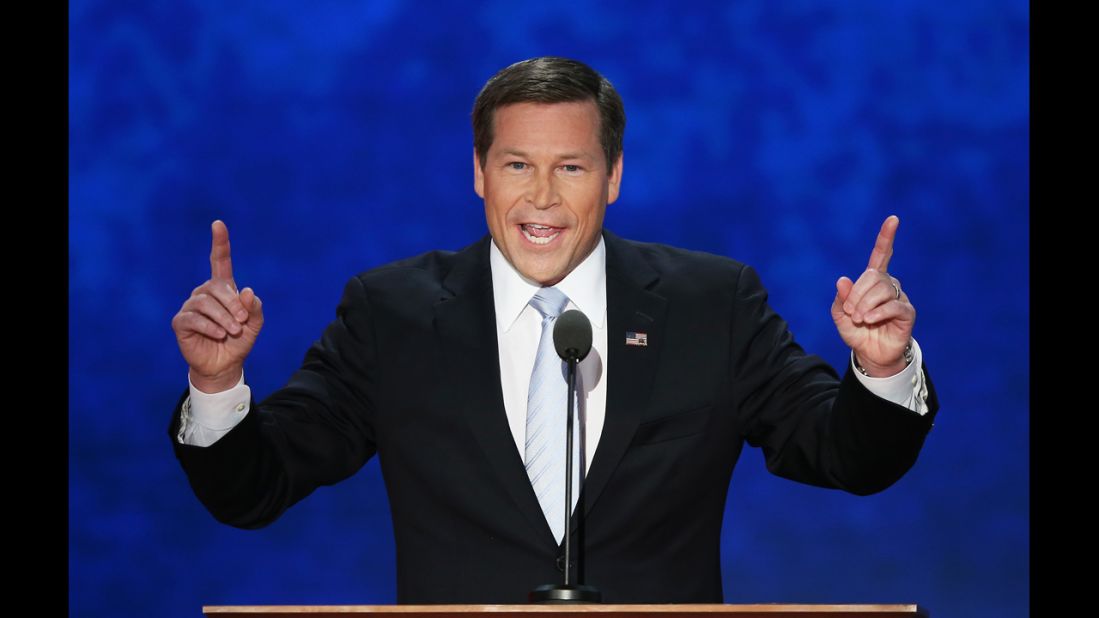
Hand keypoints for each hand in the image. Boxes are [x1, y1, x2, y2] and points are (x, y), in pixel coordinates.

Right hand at [171, 220, 263, 391]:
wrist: (224, 365)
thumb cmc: (239, 341)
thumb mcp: (255, 324)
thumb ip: (255, 308)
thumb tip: (247, 291)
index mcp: (223, 288)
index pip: (220, 261)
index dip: (220, 243)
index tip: (218, 224)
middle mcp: (204, 293)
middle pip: (216, 287)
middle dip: (232, 304)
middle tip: (242, 321)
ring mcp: (190, 306)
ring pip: (205, 303)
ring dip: (223, 318)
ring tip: (234, 331)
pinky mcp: (180, 322)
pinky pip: (193, 318)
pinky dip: (209, 326)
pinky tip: (219, 335)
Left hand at [831, 215, 914, 376]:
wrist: (870, 354)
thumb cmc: (856, 331)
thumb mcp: (841, 315)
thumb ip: (841, 298)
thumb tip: (842, 279)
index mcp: (872, 281)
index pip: (881, 255)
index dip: (886, 237)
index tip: (893, 219)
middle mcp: (889, 285)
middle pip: (873, 276)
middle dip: (857, 293)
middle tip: (850, 312)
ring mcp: (899, 297)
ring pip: (882, 290)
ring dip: (865, 304)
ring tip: (859, 319)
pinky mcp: (907, 313)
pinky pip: (893, 306)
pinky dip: (877, 312)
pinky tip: (868, 320)